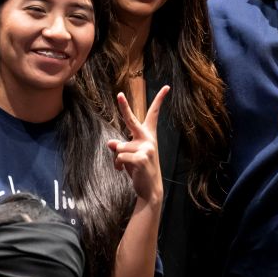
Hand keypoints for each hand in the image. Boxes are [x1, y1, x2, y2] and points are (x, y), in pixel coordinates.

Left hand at [108, 86, 168, 202]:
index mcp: (148, 135)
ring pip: (119, 147)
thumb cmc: (139, 169)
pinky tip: (124, 171)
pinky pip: (119, 156)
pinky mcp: (141, 158)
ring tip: (126, 167)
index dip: (160, 100)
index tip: (166, 87)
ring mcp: (146, 148)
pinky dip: (118, 165)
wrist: (149, 189)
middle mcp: (148, 139)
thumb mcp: (130, 155)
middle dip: (124, 107)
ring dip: (117, 158)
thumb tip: (111, 143)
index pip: (154, 114)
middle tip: (119, 94)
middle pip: (132, 121)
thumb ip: (121, 146)